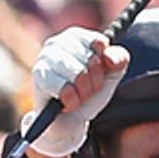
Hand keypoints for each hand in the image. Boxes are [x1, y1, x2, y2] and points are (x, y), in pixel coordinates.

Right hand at [25, 28, 128, 157]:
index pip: (99, 42)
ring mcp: (45, 57)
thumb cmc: (87, 92)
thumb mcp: (111, 75)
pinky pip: (65, 88)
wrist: (68, 121)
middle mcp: (57, 42)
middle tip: (85, 89)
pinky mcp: (39, 75)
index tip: (98, 73)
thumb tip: (108, 56)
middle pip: (90, 59)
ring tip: (76, 96)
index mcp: (76, 36)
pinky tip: (67, 104)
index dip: (104, 65)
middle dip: (94, 81)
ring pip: (78, 73)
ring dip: (83, 92)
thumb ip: (119, 59)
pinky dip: (72, 101)